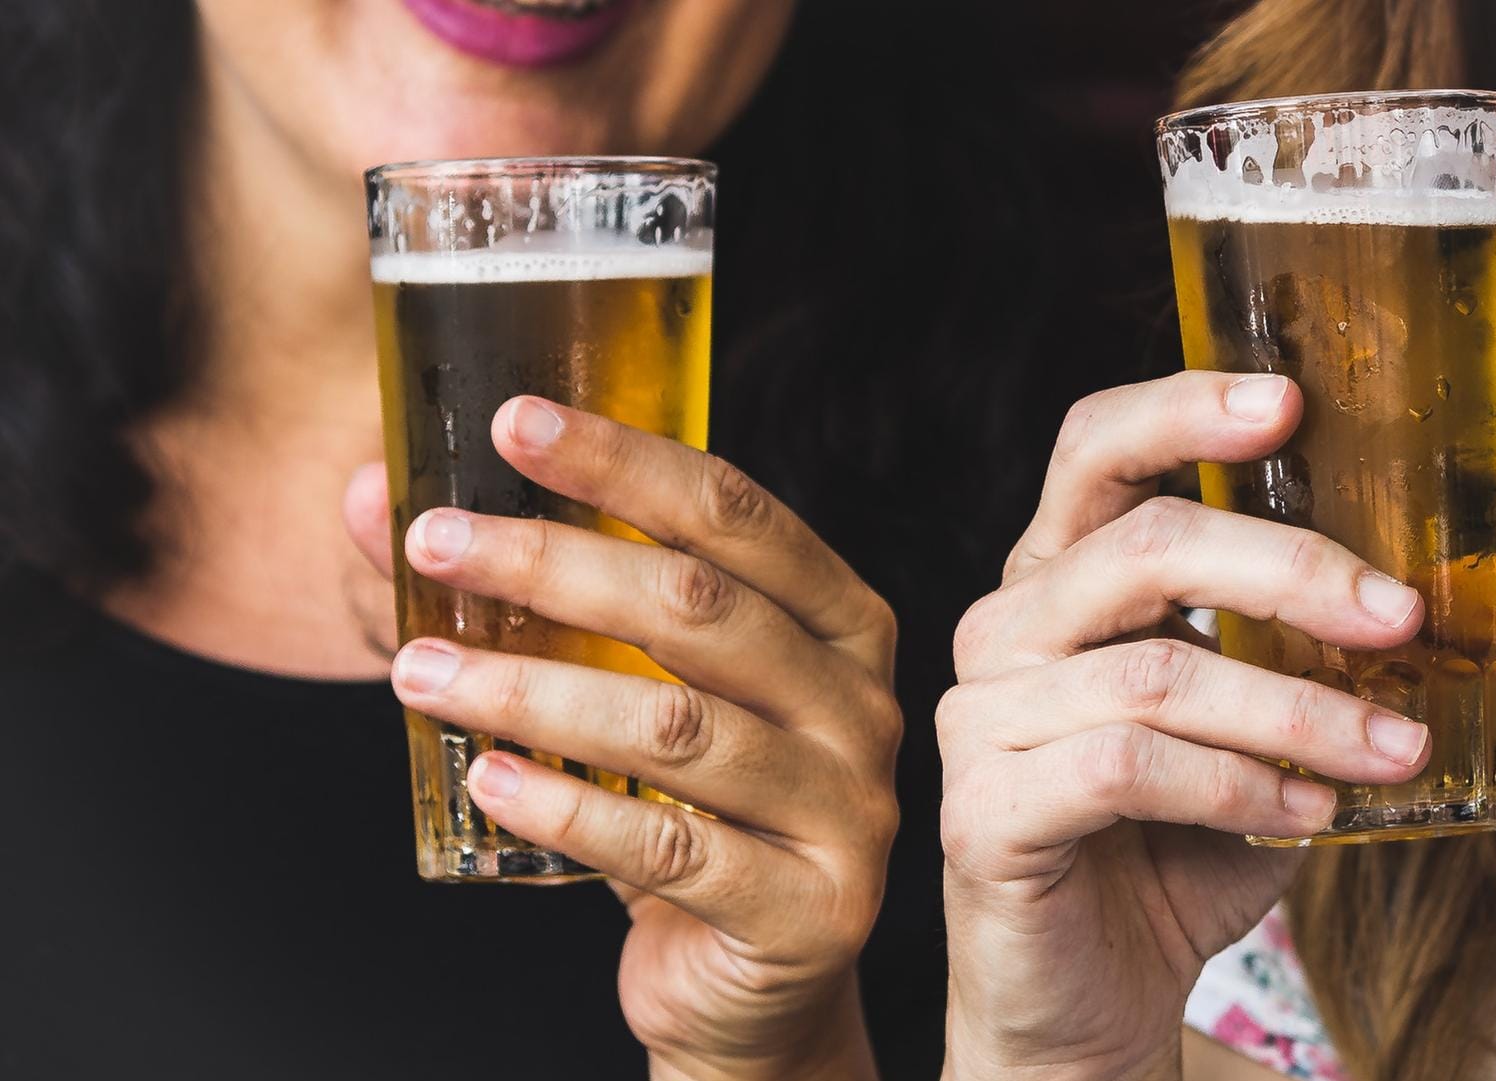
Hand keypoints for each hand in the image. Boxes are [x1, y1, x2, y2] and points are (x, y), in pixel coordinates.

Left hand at [344, 397, 898, 1080]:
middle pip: (700, 607)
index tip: (512, 424)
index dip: (623, 462)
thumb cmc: (692, 808)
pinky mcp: (806, 908)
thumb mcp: (634, 688)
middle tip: (432, 543)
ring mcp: (845, 809)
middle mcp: (859, 703)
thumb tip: (371, 500)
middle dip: (552, 562)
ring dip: (532, 689)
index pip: (736, 514)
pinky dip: (568, 808)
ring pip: (676, 726)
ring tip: (419, 672)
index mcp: (839, 621)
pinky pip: (671, 851)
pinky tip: (484, 779)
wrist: (754, 978)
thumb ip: (532, 596)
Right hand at [937, 371, 1430, 1079]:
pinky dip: (1240, 788)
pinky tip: (1309, 816)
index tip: (1290, 401)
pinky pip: (1129, 767)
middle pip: (1140, 546)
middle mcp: (1006, 629)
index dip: (1182, 409)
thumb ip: (1297, 655)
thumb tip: (1432, 599)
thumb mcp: (1252, 729)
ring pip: (1157, 671)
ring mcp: (982, 719)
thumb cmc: (1176, 851)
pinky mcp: (985, 812)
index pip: (1095, 451)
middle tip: (1400, 616)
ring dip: (1299, 710)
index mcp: (1061, 580)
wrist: (1095, 1002)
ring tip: (1392, 749)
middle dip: (1289, 570)